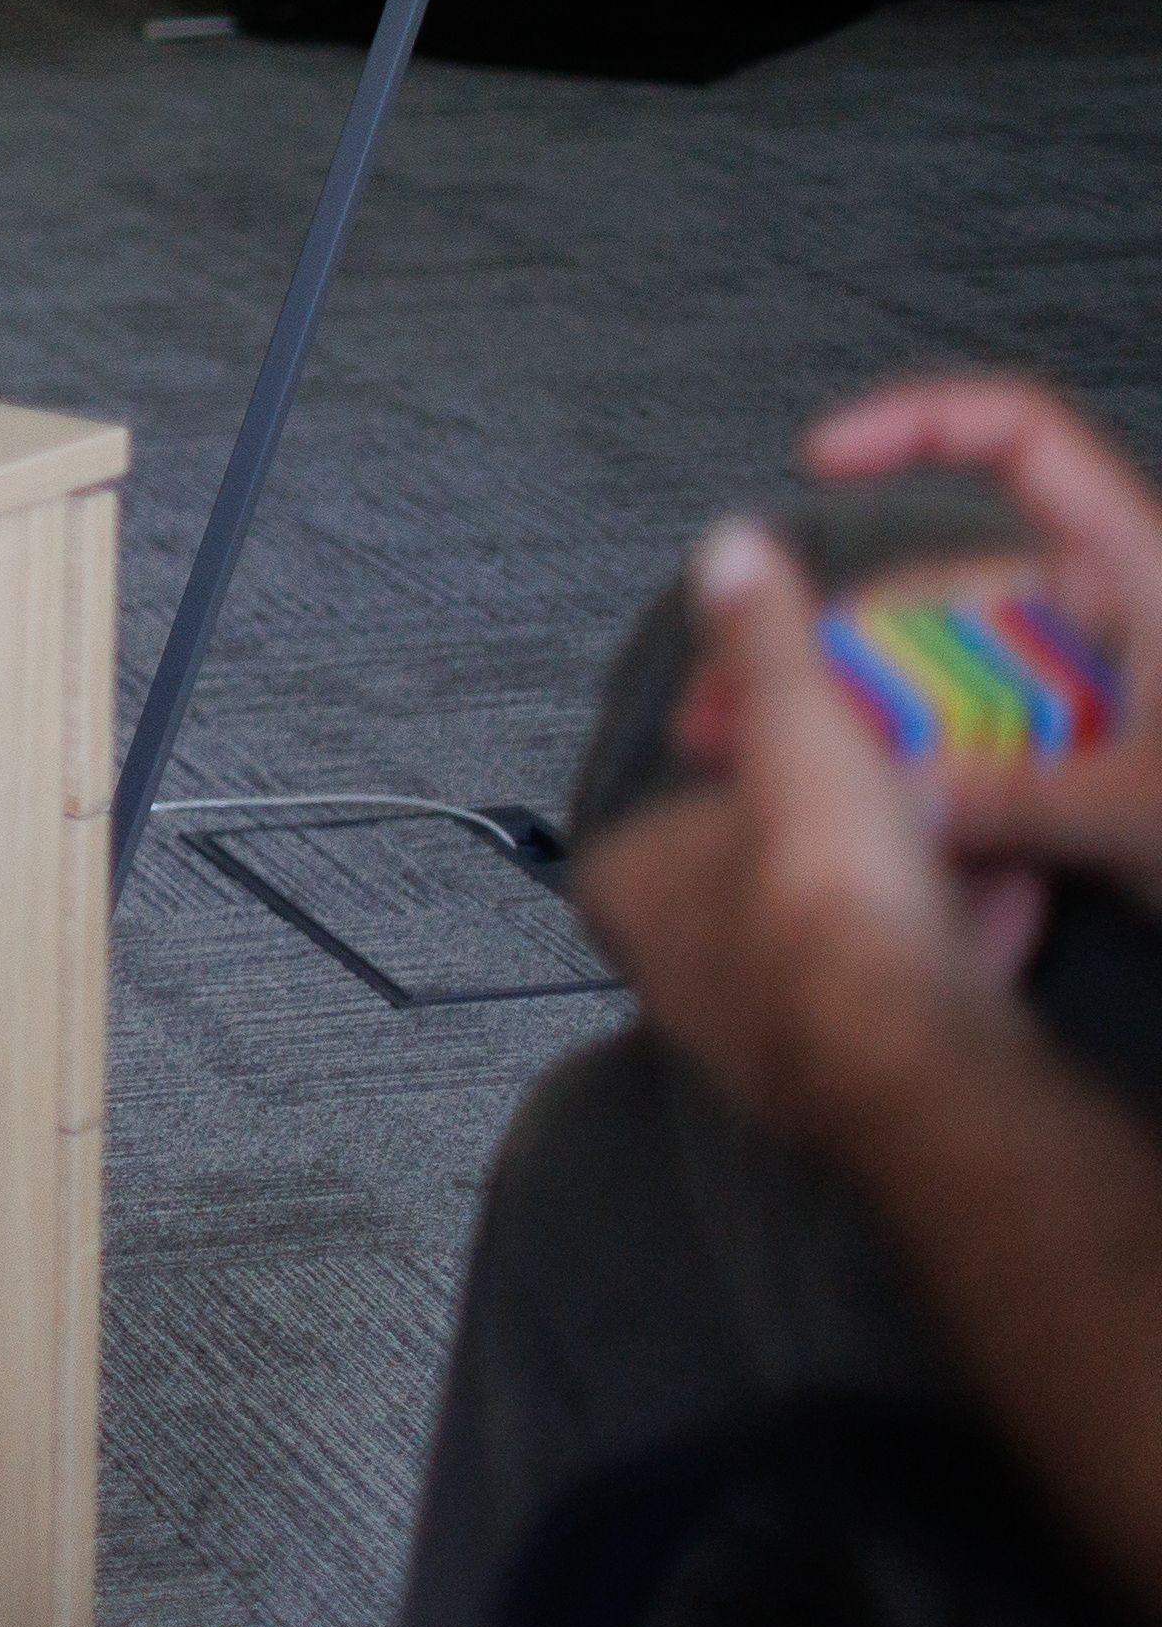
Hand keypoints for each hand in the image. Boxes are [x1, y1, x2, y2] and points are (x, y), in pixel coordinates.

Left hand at [579, 518, 1034, 1156]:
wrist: (908, 1037)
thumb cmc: (828, 886)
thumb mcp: (798, 724)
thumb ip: (768, 644)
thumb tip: (730, 550)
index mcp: (627, 884)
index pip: (686, 798)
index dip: (770, 762)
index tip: (830, 742)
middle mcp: (668, 968)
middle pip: (774, 862)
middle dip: (850, 825)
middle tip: (913, 786)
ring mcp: (754, 1030)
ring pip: (842, 924)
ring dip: (909, 880)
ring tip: (962, 834)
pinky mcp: (844, 1076)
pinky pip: (897, 982)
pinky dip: (948, 939)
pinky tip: (999, 907)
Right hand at [805, 377, 1161, 908]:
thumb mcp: (1154, 806)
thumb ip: (1017, 798)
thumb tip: (887, 797)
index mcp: (1138, 568)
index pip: (1021, 438)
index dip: (916, 423)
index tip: (822, 455)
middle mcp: (1109, 611)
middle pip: (948, 588)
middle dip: (845, 643)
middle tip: (759, 702)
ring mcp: (1093, 682)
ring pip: (953, 675)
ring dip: (870, 720)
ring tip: (787, 771)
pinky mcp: (1090, 749)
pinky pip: (981, 740)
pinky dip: (924, 769)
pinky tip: (868, 810)